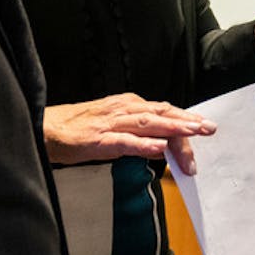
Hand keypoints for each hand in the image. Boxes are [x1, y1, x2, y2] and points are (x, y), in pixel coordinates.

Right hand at [43, 93, 214, 174]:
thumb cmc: (80, 128)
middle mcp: (122, 110)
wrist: (46, 129)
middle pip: (160, 115)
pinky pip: (123, 142)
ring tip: (192, 133)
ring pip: (147, 124)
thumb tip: (162, 141)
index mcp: (128, 105)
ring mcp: (110, 124)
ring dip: (172, 128)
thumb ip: (137, 130)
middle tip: (209, 129)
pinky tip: (157, 149)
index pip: (162, 111)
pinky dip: (142, 144)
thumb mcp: (114, 124)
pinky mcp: (98, 140)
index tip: (203, 127)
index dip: (184, 119)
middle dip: (186, 122)